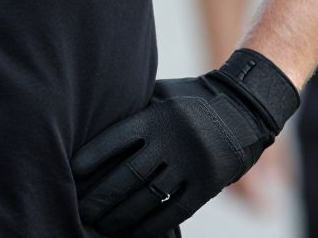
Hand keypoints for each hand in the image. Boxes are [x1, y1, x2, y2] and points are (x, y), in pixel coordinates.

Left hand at [71, 49, 298, 237]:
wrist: (243, 109)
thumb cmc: (191, 98)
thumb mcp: (162, 95)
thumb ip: (137, 109)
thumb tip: (98, 121)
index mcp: (157, 115)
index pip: (117, 140)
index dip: (93, 158)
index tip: (74, 172)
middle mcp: (172, 141)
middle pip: (129, 175)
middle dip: (102, 196)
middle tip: (81, 209)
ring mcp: (191, 165)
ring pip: (149, 197)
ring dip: (122, 215)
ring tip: (102, 225)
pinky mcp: (207, 185)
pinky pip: (175, 211)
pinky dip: (152, 225)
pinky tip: (134, 233)